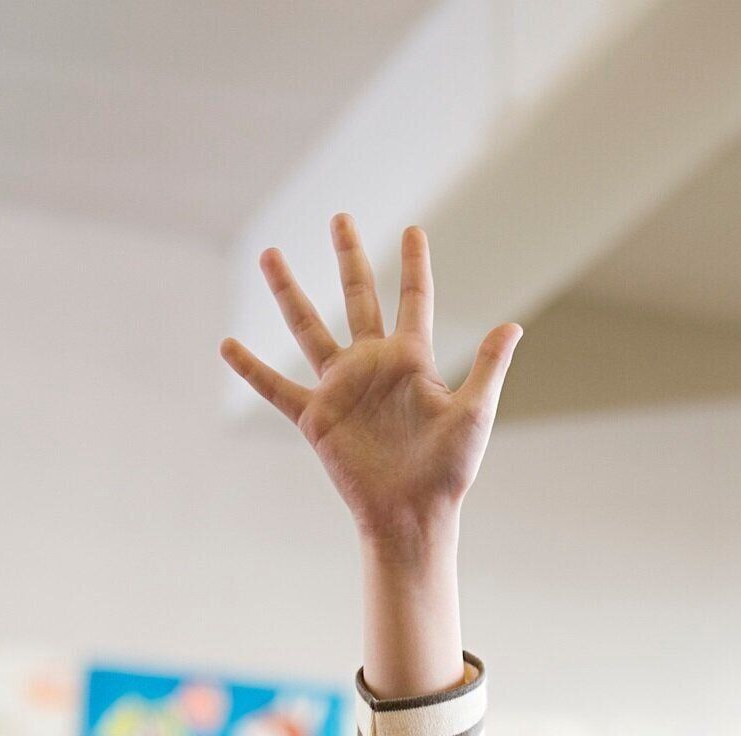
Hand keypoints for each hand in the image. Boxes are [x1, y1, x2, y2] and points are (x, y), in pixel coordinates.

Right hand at [221, 216, 520, 547]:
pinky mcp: (317, 417)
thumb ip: (487, 366)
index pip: (414, 299)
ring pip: (309, 327)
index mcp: (412, 360)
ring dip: (288, 291)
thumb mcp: (475, 413)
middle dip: (348, 256)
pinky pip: (277, 388)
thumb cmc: (448, 470)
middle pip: (358, 296)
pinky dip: (252, 369)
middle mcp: (373, 365)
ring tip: (268, 254)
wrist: (413, 514)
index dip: (414, 265)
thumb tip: (513, 326)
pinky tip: (227, 345)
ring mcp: (341, 389)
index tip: (413, 230)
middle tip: (339, 217)